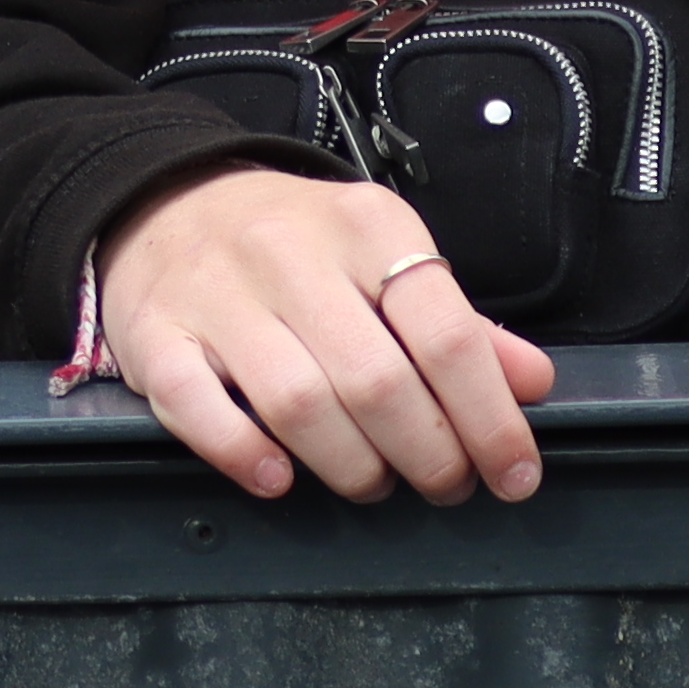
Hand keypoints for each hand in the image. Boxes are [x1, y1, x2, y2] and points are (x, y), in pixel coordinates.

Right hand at [93, 166, 556, 506]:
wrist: (164, 203)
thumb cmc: (292, 246)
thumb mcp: (383, 257)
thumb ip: (458, 323)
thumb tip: (532, 382)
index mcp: (364, 225)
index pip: (444, 332)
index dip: (490, 418)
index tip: (513, 474)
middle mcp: (289, 252)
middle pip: (378, 383)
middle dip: (428, 457)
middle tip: (443, 483)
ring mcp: (217, 294)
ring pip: (300, 405)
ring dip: (352, 468)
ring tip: (371, 480)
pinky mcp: (156, 335)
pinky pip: (200, 409)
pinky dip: (244, 454)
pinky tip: (278, 476)